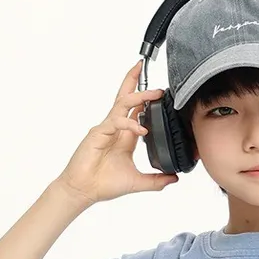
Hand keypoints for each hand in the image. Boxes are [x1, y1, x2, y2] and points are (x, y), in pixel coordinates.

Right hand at [56, 60, 179, 204]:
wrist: (84, 191)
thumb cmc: (103, 184)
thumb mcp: (137, 182)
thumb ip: (156, 180)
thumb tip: (174, 178)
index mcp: (124, 137)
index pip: (135, 110)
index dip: (145, 98)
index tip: (158, 90)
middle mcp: (115, 129)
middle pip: (124, 98)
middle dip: (134, 81)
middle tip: (145, 68)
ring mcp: (105, 129)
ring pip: (122, 104)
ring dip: (139, 97)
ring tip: (154, 94)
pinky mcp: (98, 134)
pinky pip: (116, 122)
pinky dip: (129, 124)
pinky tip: (141, 130)